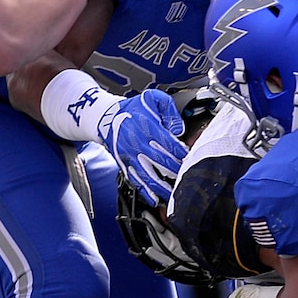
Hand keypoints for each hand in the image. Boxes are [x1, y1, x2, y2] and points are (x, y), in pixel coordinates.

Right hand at [97, 87, 185, 204]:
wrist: (107, 117)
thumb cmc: (133, 109)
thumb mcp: (152, 98)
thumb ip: (169, 110)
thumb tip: (179, 129)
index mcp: (146, 127)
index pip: (168, 144)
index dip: (181, 153)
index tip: (190, 159)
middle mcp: (137, 143)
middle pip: (161, 162)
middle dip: (176, 171)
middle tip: (187, 177)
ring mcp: (130, 156)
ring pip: (148, 176)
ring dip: (163, 187)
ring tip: (174, 195)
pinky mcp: (124, 164)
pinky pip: (136, 181)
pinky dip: (146, 192)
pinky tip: (155, 200)